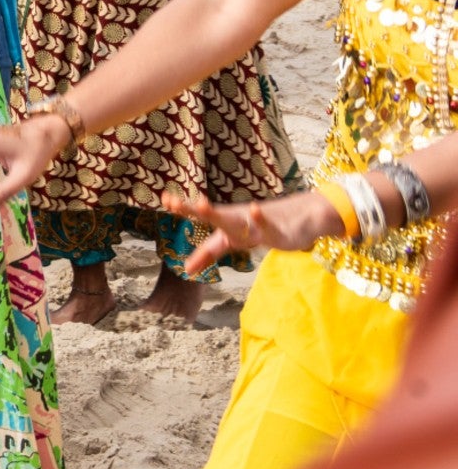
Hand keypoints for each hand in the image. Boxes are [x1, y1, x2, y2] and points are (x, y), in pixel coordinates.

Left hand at [168, 187, 346, 275]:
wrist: (304, 216)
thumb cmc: (261, 228)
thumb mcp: (233, 241)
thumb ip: (209, 252)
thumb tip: (186, 269)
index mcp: (226, 223)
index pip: (201, 218)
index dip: (184, 209)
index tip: (164, 199)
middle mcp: (238, 221)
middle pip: (213, 216)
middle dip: (193, 210)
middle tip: (172, 203)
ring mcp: (256, 225)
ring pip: (235, 220)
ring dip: (219, 213)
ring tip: (201, 204)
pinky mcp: (278, 231)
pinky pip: (268, 225)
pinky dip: (260, 218)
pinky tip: (254, 209)